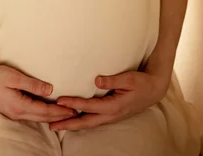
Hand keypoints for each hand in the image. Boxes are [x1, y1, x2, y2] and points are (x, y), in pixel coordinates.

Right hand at [0, 63, 77, 122]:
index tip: (74, 109)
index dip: (60, 111)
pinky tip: (46, 111)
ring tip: (64, 113)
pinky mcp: (10, 110)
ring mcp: (13, 113)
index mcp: (20, 106)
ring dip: (51, 116)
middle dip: (59, 116)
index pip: (45, 111)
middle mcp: (17, 113)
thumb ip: (32, 84)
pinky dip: (41, 114)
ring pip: (37, 117)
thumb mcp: (14, 77)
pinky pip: (30, 114)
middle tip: (75, 113)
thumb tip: (50, 90)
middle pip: (43, 117)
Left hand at [48, 70, 168, 131]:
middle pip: (85, 122)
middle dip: (68, 124)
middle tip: (51, 125)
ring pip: (88, 123)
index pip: (89, 106)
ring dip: (72, 125)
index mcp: (114, 106)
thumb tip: (95, 80)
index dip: (73, 104)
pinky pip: (93, 120)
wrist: (153, 89)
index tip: (59, 101)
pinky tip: (72, 120)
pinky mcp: (110, 114)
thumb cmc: (141, 82)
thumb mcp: (128, 78)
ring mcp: (111, 116)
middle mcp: (111, 114)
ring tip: (56, 125)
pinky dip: (81, 121)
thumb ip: (112, 80)